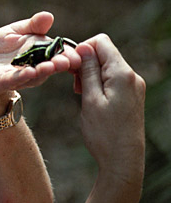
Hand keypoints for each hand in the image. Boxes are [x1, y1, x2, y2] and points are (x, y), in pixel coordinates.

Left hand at [0, 11, 81, 118]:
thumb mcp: (14, 32)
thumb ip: (32, 25)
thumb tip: (49, 16)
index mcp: (39, 54)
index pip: (58, 53)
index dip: (68, 54)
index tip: (78, 54)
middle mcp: (33, 67)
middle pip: (50, 65)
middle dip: (60, 63)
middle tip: (69, 61)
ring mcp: (18, 76)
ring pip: (34, 75)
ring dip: (44, 71)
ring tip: (51, 66)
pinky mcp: (2, 82)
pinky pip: (13, 79)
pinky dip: (21, 76)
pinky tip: (29, 72)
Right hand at [76, 34, 145, 180]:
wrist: (123, 160)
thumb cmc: (104, 133)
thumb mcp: (90, 99)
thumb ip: (88, 71)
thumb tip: (83, 47)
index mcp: (122, 74)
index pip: (101, 42)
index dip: (82, 49)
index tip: (70, 68)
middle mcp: (132, 76)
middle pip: (104, 53)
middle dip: (85, 63)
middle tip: (74, 86)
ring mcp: (133, 86)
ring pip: (107, 66)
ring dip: (90, 74)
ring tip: (81, 95)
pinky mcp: (131, 95)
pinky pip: (112, 79)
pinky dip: (98, 83)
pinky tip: (91, 99)